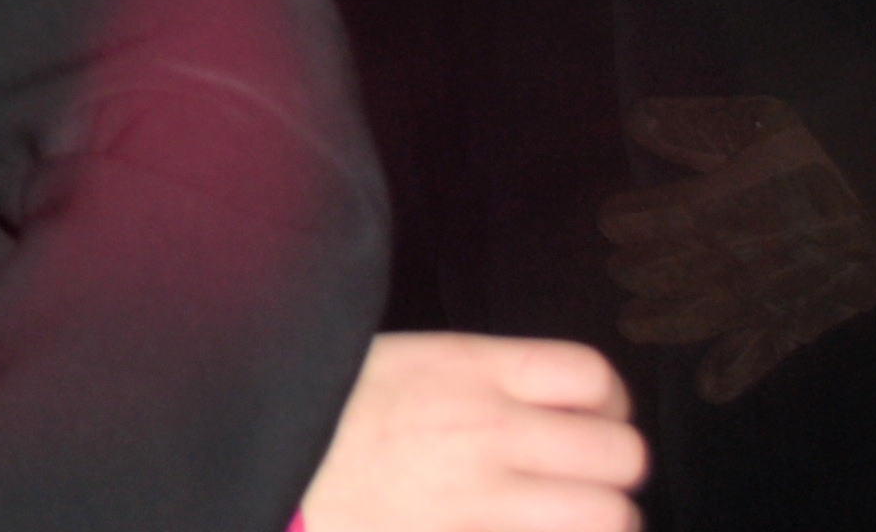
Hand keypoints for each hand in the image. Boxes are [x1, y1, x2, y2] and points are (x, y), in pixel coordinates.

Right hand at [301, 334, 641, 531]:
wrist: (255, 463)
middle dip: (613, 470)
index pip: (592, 374)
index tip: (592, 419)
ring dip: (598, 521)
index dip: (610, 402)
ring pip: (608, 517)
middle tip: (585, 478)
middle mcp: (484, 429)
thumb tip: (551, 400)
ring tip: (569, 520)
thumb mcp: (396, 361)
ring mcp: (477, 497)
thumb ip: (476, 376)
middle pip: (621, 453)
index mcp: (465, 367)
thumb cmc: (322, 410)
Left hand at [602, 95, 875, 402]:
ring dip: (661, 324)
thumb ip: (694, 125)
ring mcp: (769, 293)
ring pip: (702, 317)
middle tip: (621, 270)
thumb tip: (637, 123)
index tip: (614, 222)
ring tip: (635, 324)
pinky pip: (766, 352)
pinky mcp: (806, 318)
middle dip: (636, 273)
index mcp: (720, 204)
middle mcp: (737, 256)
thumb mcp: (757, 120)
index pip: (650, 221)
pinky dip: (735, 372)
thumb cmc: (826, 148)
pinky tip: (709, 388)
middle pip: (666, 273)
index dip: (624, 222)